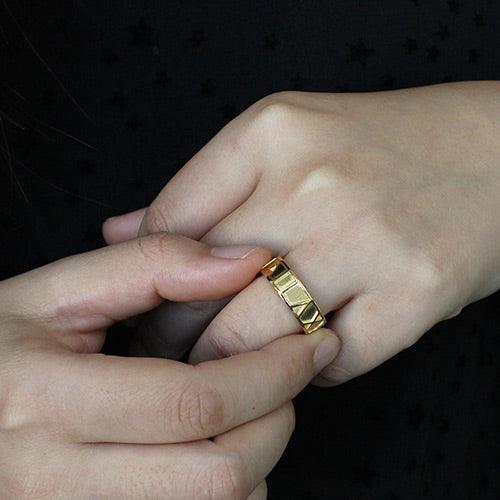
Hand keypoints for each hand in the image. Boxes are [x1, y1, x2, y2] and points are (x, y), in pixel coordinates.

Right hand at [0, 233, 339, 497]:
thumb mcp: (55, 292)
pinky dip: (225, 493)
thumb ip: (152, 264)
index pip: (196, 402)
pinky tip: (214, 448)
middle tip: (289, 377)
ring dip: (255, 461)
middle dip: (276, 421)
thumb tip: (247, 261)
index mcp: (46, 401)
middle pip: (217, 474)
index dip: (270, 374)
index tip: (307, 346)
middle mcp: (52, 482)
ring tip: (251, 408)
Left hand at [104, 81, 499, 385]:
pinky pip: (332, 360)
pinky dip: (309, 370)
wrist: (496, 151)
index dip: (147, 278)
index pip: (168, 223)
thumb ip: (204, 186)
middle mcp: (315, 182)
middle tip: (172, 348)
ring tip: (226, 363)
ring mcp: (367, 239)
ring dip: (230, 362)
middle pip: (201, 287)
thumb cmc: (382, 149)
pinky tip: (307, 354)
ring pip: (255, 336)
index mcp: (271, 133)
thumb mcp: (286, 138)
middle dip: (174, 333)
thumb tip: (124, 228)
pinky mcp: (416, 292)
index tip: (149, 305)